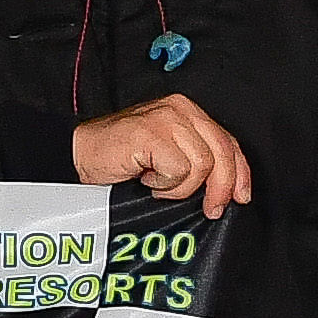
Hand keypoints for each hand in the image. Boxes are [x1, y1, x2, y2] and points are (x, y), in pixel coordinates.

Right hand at [69, 93, 250, 212]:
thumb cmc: (119, 159)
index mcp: (187, 110)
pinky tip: (146, 178)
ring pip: (202, 165)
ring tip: (158, 185)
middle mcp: (180, 109)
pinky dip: (165, 184)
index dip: (240, 173)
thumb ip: (196, 158)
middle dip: (220, 188)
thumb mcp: (168, 154)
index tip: (240, 196)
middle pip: (222, 153)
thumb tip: (228, 187)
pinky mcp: (152, 132)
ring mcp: (166, 118)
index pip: (228, 142)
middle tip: (210, 209)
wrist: (77, 155)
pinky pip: (179, 170)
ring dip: (181, 187)